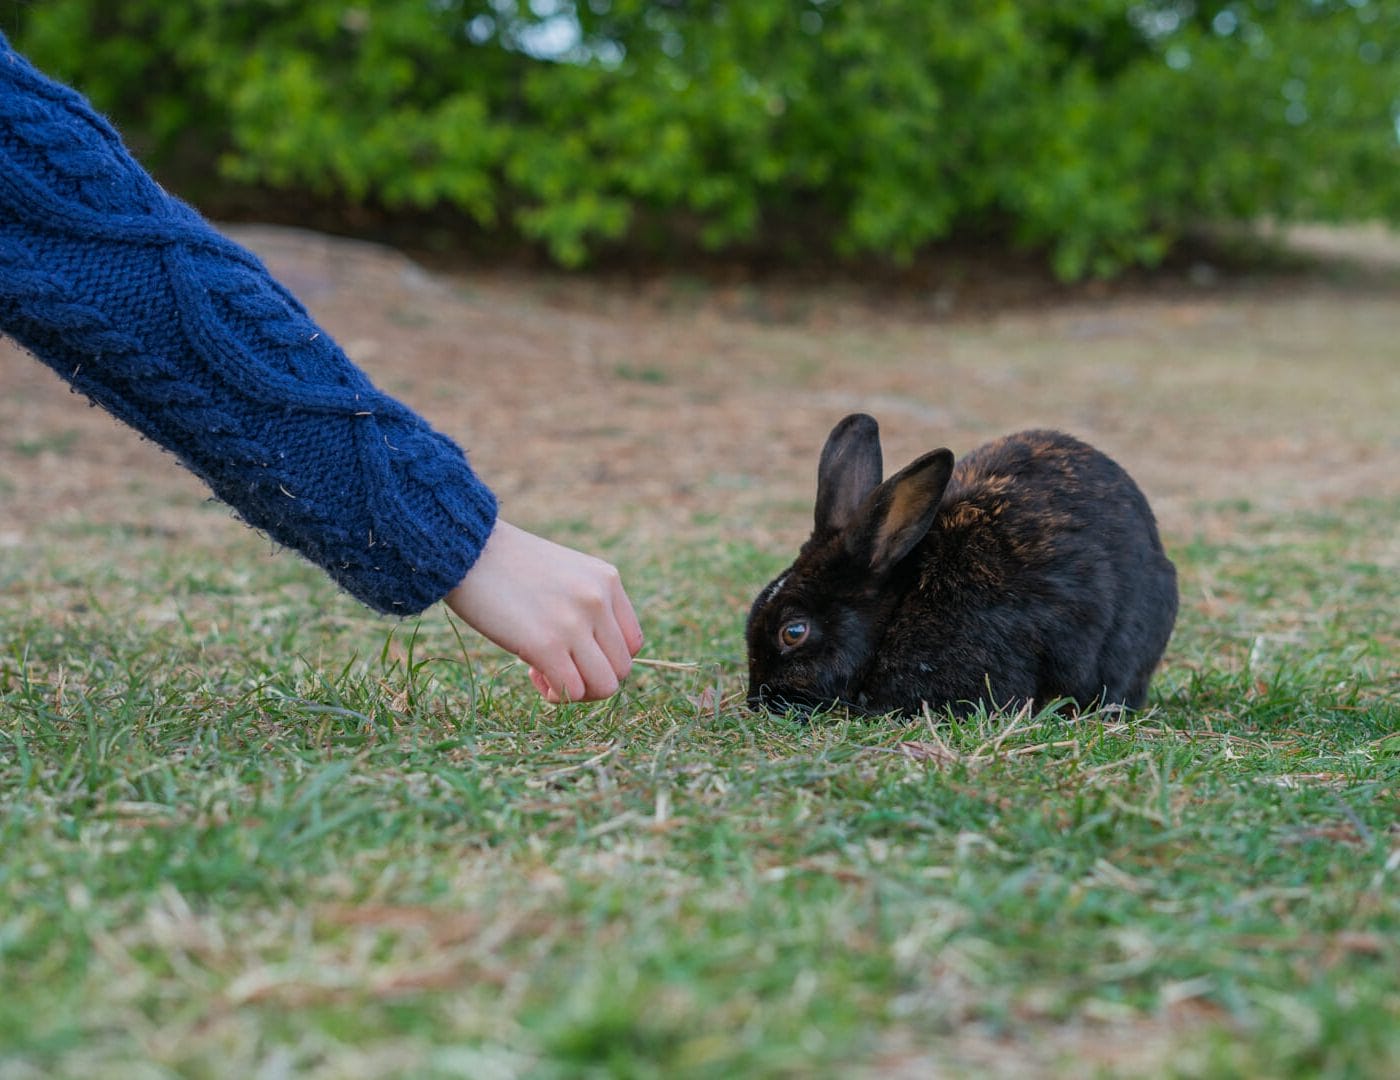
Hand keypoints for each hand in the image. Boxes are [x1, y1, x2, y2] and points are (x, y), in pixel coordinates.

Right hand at [445, 520, 642, 702]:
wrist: (467, 548)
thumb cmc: (509, 564)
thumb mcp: (566, 572)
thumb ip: (588, 604)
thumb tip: (595, 655)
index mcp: (607, 580)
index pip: (632, 643)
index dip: (605, 658)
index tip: (575, 652)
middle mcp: (598, 600)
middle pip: (621, 669)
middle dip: (592, 679)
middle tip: (558, 667)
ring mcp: (575, 622)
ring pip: (604, 685)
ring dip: (578, 691)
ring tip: (546, 673)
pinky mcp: (546, 644)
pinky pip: (572, 690)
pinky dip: (557, 694)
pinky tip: (534, 674)